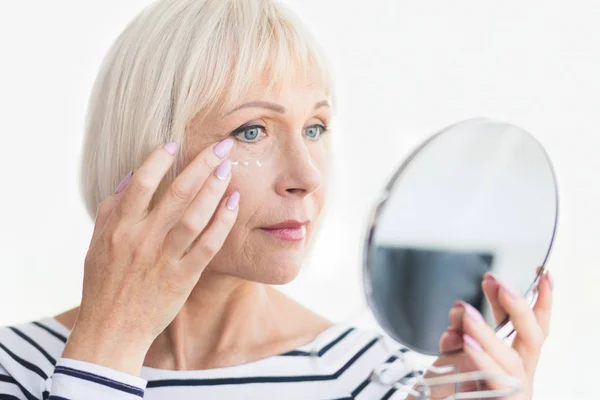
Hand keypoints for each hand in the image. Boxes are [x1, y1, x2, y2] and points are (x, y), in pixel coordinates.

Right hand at [62, 139, 238, 374]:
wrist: (113, 330)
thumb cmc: (104, 283)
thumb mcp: (97, 243)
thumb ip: (112, 209)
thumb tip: (132, 177)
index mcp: (119, 228)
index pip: (140, 183)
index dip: (158, 160)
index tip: (175, 142)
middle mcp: (143, 239)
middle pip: (176, 193)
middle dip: (201, 164)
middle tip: (221, 145)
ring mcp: (165, 258)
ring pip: (195, 216)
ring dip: (214, 189)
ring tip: (228, 168)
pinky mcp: (184, 276)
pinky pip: (208, 245)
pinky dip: (223, 222)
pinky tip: (234, 203)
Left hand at [422, 269, 552, 398]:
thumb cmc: (448, 391)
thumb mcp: (455, 353)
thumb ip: (461, 331)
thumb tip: (460, 309)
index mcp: (512, 358)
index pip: (532, 325)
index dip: (542, 300)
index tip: (543, 272)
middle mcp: (518, 375)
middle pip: (532, 338)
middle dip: (518, 307)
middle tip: (497, 282)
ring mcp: (513, 392)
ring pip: (512, 360)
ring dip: (488, 333)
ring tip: (466, 313)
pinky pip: (497, 382)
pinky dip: (482, 360)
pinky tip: (467, 344)